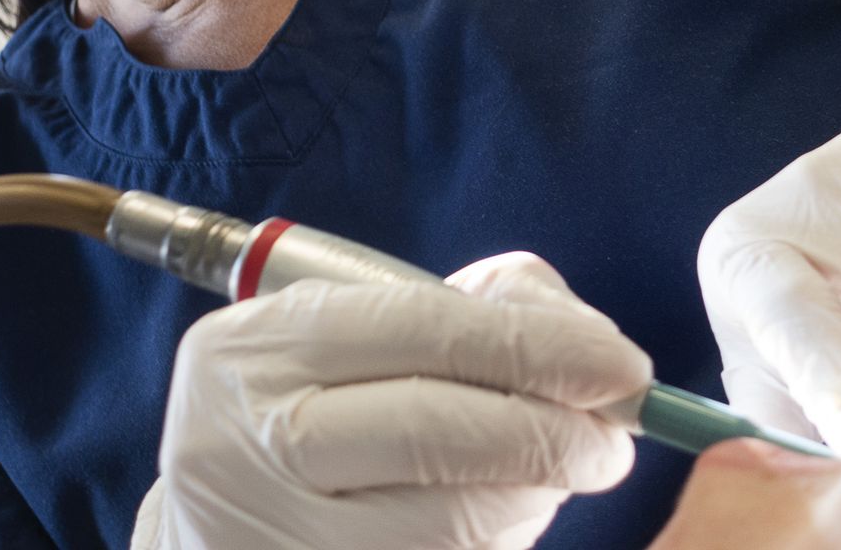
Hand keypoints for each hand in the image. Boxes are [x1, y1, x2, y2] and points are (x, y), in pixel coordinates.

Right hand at [133, 252, 653, 549]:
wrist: (217, 539)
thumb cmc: (311, 418)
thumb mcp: (354, 340)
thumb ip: (472, 313)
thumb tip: (586, 345)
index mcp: (249, 353)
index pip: (420, 330)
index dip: (538, 346)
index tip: (622, 366)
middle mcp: (239, 449)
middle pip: (436, 430)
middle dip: (552, 432)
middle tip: (613, 441)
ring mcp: (272, 540)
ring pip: (453, 523)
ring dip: (533, 499)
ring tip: (550, 478)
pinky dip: (498, 545)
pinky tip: (497, 526)